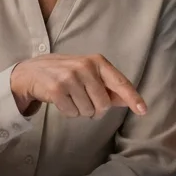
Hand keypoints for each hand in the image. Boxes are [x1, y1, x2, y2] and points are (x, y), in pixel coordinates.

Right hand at [10, 53, 146, 118]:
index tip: (143, 110)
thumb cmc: (66, 74)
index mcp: (97, 62)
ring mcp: (70, 77)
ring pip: (87, 111)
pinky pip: (72, 113)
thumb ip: (109, 88)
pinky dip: (68, 112)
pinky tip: (61, 100)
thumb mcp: (89, 75)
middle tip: (83, 100)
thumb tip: (129, 101)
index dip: (133, 98)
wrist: (32, 72)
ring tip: (70, 97)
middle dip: (95, 109)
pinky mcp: (56, 89)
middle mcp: (85, 67)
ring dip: (80, 110)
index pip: (120, 82)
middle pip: (103, 104)